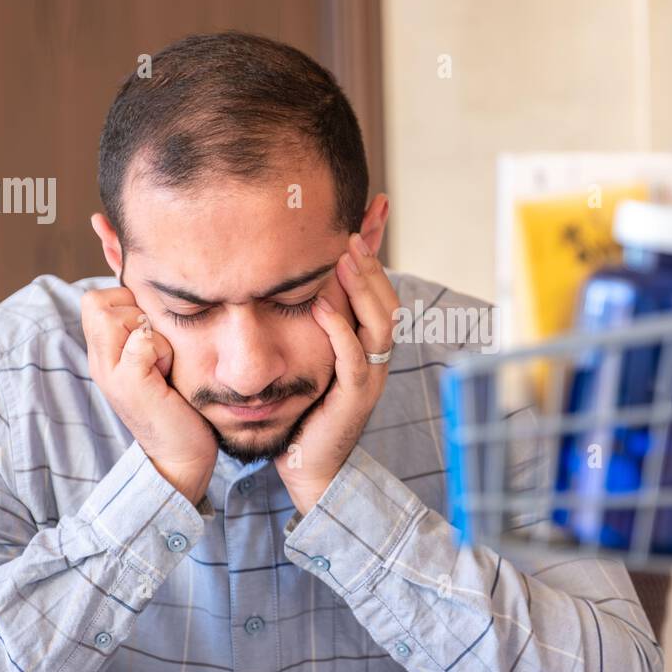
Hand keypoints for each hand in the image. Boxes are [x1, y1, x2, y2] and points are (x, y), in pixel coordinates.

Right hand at [82, 286, 217, 505]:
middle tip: (158, 346)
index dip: (126, 303)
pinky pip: (142, 342)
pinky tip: (168, 374)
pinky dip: (161, 350)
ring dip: (151, 331)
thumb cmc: (178, 404)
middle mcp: (99, 361)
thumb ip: (148, 329)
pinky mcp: (130, 385)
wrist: (181, 456)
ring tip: (164, 362)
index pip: (94, 299)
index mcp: (103, 353)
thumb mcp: (158, 359)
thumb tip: (156, 292)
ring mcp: (110, 374)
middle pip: (97, 302)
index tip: (153, 334)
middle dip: (135, 311)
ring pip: (116, 316)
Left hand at [274, 232, 399, 514]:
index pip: (377, 285)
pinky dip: (340, 330)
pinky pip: (354, 359)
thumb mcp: (305, 354)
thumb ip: (305, 319)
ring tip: (343, 256)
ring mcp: (369, 376)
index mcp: (365, 341)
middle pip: (386, 298)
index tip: (375, 206)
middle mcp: (374, 355)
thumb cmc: (302, 411)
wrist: (306, 465)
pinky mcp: (354, 398)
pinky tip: (323, 305)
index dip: (378, 247)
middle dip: (371, 261)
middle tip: (352, 228)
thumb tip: (286, 277)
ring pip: (379, 323)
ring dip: (363, 287)